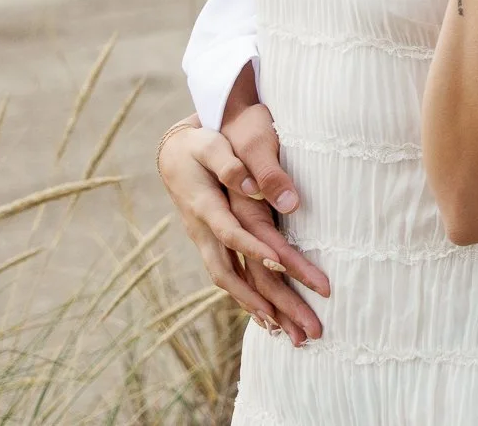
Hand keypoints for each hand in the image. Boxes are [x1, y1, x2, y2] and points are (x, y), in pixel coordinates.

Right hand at [158, 110, 330, 341]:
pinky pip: (232, 279)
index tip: (283, 265)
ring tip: (293, 336)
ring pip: (232, 284)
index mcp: (205, 207)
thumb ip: (232, 165)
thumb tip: (254, 188)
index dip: (255, 250)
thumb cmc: (201, 143)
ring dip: (261, 310)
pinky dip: (250, 300)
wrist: (174, 150)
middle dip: (269, 302)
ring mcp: (206, 242)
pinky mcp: (213, 245)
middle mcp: (204, 232)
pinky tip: (270, 319)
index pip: (233, 235)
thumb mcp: (212, 145)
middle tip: (303, 328)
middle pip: (234, 275)